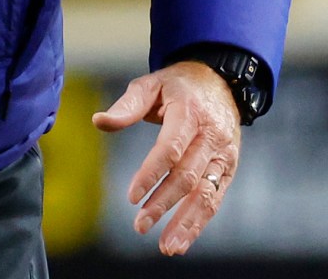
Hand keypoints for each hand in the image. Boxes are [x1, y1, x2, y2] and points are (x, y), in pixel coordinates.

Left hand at [93, 60, 242, 255]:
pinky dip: (200, 221)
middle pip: (188, 176)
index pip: (171, 149)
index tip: (132, 196)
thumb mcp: (150, 85)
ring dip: (187, 222)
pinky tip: (182, 239)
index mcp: (190, 114)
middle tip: (140, 225)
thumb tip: (99, 121)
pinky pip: (215, 198)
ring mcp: (224, 156)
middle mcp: (212, 137)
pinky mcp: (229, 169)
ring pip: (207, 194)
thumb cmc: (177, 86)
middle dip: (164, 204)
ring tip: (167, 246)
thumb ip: (127, 106)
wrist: (219, 82)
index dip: (151, 174)